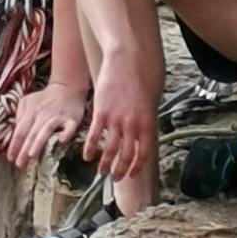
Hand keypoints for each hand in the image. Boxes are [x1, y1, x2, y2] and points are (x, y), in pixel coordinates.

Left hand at [0, 83, 89, 167]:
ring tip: (32, 155)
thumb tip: (15, 130)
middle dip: (24, 149)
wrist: (67, 88)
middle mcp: (43, 115)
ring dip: (39, 142)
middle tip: (19, 164)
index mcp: (31, 111)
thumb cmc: (45, 99)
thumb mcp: (27, 101)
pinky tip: (62, 141)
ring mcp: (58, 116)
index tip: (10, 158)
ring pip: (47, 130)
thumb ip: (20, 115)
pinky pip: (70, 127)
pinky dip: (67, 133)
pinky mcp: (72, 119)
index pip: (20, 131)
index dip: (14, 144)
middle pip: (31, 133)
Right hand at [86, 47, 159, 186]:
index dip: (137, 167)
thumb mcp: (149, 101)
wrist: (126, 59)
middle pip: (126, 155)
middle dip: (120, 171)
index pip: (144, 153)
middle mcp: (132, 125)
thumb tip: (141, 134)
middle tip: (115, 178)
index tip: (132, 174)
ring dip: (105, 164)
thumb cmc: (140, 77)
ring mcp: (115, 120)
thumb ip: (144, 120)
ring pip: (109, 150)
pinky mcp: (100, 113)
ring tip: (101, 172)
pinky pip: (94, 137)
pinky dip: (90, 149)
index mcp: (147, 123)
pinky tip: (87, 156)